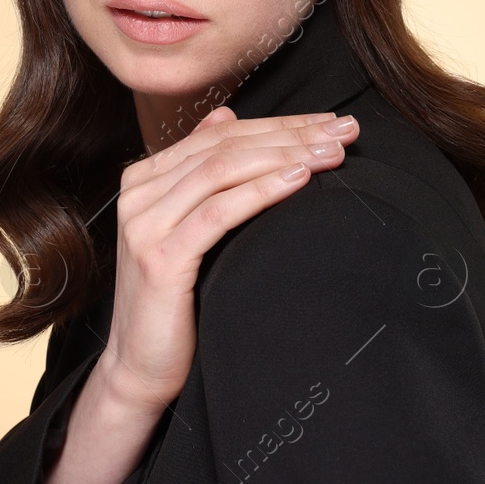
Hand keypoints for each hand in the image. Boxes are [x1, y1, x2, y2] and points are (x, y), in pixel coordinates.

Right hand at [97, 106, 360, 413]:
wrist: (141, 368)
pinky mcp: (158, 258)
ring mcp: (145, 224)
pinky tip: (298, 180)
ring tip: (333, 154)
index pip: (223, 133)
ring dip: (286, 155)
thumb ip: (201, 173)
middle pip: (227, 145)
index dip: (281, 123)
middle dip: (292, 134)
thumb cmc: (176, 301)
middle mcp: (139, 193)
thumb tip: (225, 115)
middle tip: (345, 131)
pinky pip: (219, 212)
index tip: (332, 122)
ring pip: (224, 170)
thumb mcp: (189, 228)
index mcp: (145, 178)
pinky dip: (262, 191)